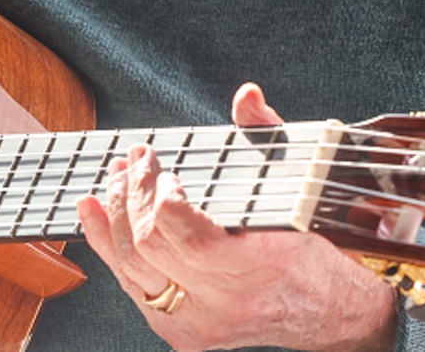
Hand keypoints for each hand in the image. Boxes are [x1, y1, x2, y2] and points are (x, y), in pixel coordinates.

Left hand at [76, 83, 396, 351]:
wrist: (329, 314)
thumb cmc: (312, 248)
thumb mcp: (300, 187)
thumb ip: (268, 136)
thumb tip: (245, 96)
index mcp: (259, 267)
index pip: (189, 238)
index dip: (163, 198)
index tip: (166, 170)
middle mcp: (225, 305)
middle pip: (150, 248)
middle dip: (133, 195)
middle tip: (138, 159)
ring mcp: (200, 325)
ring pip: (131, 270)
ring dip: (114, 217)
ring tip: (115, 178)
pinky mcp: (183, 335)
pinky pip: (133, 289)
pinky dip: (108, 248)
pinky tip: (95, 215)